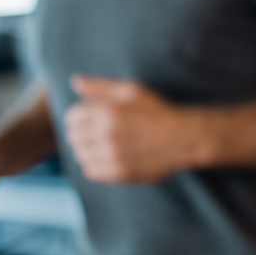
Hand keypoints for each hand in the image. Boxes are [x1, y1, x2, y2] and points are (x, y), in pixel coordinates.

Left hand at [65, 75, 200, 183]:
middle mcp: (107, 134)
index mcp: (108, 111)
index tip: (91, 117)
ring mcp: (112, 155)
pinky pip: (90, 171)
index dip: (80, 115)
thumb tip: (75, 81)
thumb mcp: (133, 90)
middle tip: (98, 131)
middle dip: (82, 132)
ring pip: (80, 155)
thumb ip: (101, 86)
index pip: (72, 116)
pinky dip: (94, 164)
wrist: (183, 137)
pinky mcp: (118, 173)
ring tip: (104, 144)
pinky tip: (109, 156)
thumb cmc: (158, 111)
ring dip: (87, 149)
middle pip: (73, 136)